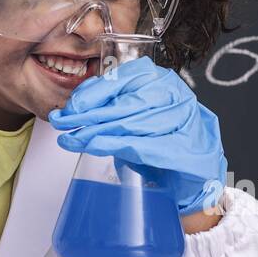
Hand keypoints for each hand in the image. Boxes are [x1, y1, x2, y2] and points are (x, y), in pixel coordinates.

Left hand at [48, 56, 225, 217]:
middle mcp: (176, 96)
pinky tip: (92, 146)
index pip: (123, 79)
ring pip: (129, 123)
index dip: (92, 92)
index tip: (70, 106)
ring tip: (70, 139)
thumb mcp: (137, 117)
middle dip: (87, 114)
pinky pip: (141, 145)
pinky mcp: (184, 150)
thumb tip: (75, 106)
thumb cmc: (163, 142)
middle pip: (123, 103)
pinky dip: (112, 145)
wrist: (195, 177)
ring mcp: (184, 122)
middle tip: (61, 123)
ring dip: (94, 132)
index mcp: (164, 80)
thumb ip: (112, 106)